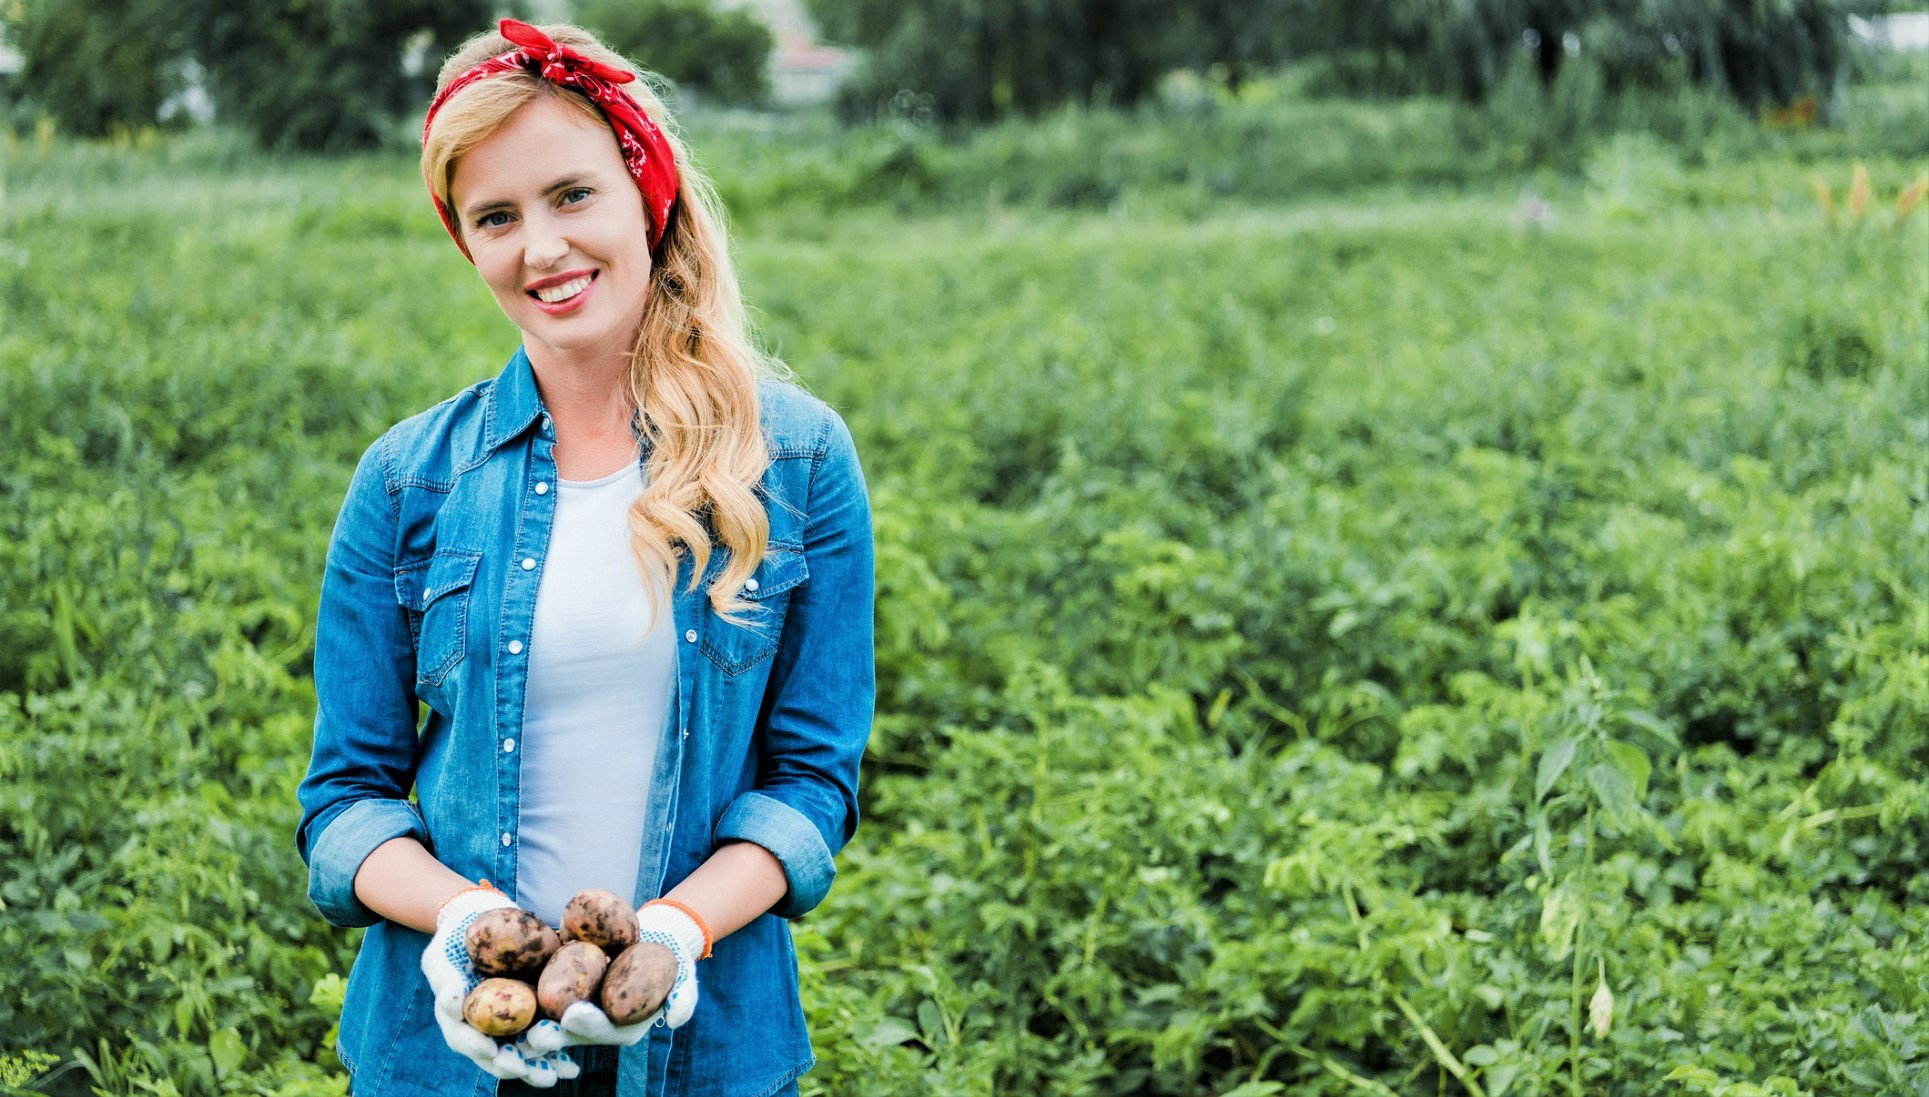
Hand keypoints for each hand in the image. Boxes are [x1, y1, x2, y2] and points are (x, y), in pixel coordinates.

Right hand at [420, 886, 582, 1084]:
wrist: (481, 922)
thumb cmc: (455, 941)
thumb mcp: (441, 955)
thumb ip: (444, 978)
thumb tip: (452, 998)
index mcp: (460, 1021)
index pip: (466, 1039)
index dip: (477, 1047)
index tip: (490, 1051)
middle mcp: (485, 1029)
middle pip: (497, 1055)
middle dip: (515, 1066)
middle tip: (528, 1072)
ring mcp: (510, 1025)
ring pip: (524, 1052)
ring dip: (540, 1067)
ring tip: (560, 1075)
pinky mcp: (533, 1014)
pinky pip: (546, 1036)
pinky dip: (560, 1050)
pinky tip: (574, 1064)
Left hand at [524, 900, 706, 1051]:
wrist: (654, 937)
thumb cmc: (671, 958)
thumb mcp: (685, 976)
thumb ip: (683, 998)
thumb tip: (674, 1019)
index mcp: (623, 1028)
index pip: (604, 1030)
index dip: (589, 1025)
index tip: (575, 1015)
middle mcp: (597, 1025)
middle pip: (572, 1032)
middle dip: (553, 1033)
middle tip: (536, 1030)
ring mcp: (577, 1010)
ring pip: (551, 1020)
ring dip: (533, 1025)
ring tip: (515, 1021)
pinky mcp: (563, 993)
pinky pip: (542, 997)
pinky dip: (525, 999)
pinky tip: (505, 993)